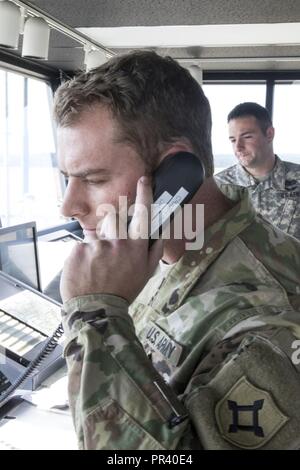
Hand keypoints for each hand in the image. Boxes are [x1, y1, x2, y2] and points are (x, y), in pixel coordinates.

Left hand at [60, 177, 162, 303]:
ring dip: (96, 242)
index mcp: (136, 247)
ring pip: (96, 231)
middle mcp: (118, 242)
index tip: (143, 179)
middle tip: (108, 245)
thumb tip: (161, 231)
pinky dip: (82, 256)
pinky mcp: (79, 250)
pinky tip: (85, 271)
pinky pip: (81, 245)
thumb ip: (155, 250)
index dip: (144, 194)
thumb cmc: (122, 291)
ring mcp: (97, 245)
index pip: (142, 214)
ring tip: (96, 264)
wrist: (96, 310)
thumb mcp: (145, 274)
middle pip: (113, 215)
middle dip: (110, 222)